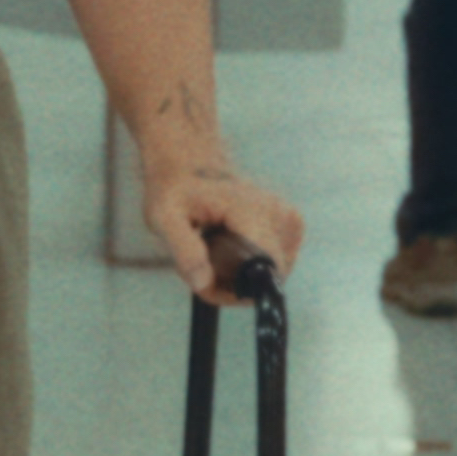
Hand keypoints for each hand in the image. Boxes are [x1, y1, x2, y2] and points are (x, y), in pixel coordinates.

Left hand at [145, 159, 305, 308]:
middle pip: (266, 280)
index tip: (205, 283)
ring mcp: (290, 219)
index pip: (266, 271)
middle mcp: (280, 215)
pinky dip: (248, 267)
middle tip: (198, 267)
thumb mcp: (164, 218)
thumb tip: (203, 282)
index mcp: (253, 211)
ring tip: (210, 253)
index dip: (234, 290)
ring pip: (270, 277)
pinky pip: (274, 266)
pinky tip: (228, 249)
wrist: (191, 165)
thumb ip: (184, 251)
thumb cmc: (176, 190)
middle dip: (230, 285)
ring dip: (237, 278)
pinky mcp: (292, 225)